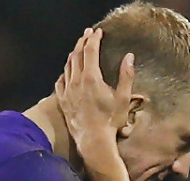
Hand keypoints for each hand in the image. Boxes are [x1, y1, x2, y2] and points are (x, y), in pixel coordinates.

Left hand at [55, 28, 134, 169]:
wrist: (93, 140)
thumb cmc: (110, 121)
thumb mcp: (123, 98)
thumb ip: (126, 76)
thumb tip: (129, 57)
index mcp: (91, 78)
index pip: (90, 51)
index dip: (94, 39)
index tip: (98, 32)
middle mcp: (76, 81)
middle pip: (76, 54)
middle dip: (82, 42)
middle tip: (88, 35)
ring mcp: (67, 91)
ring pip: (67, 66)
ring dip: (73, 55)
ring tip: (79, 50)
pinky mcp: (63, 101)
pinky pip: (60, 81)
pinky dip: (65, 73)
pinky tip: (67, 73)